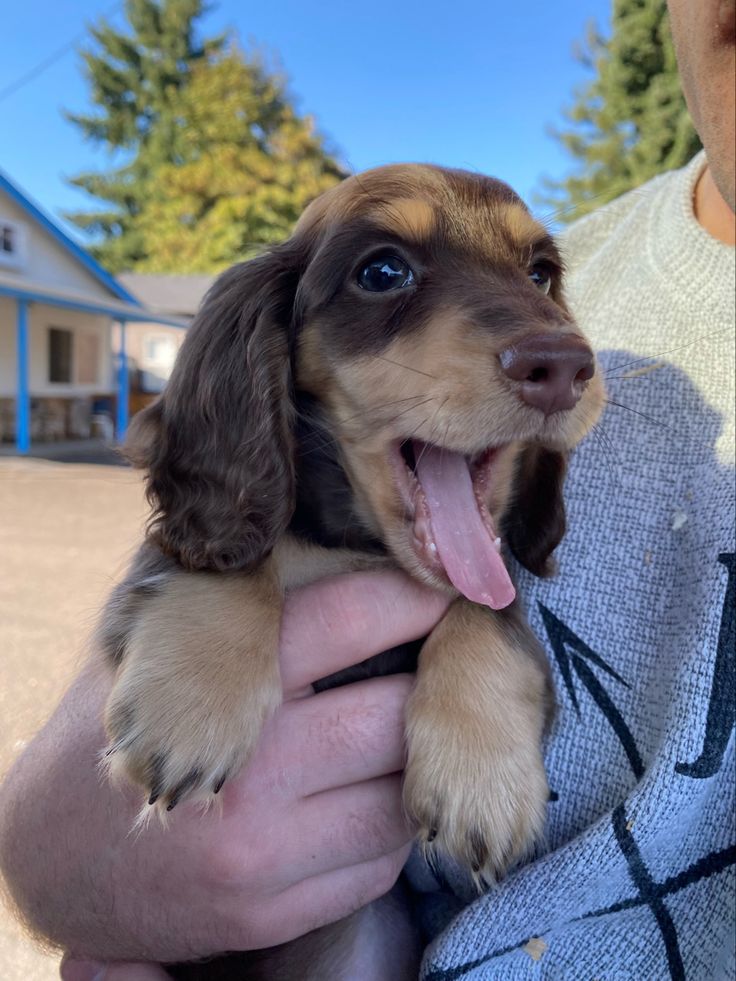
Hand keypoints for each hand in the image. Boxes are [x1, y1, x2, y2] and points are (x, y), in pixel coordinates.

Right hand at [0, 570, 448, 965]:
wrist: (49, 857)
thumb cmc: (109, 727)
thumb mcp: (142, 643)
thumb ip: (221, 597)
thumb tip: (313, 528)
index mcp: (211, 684)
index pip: (342, 621)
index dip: (405, 598)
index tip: (438, 591)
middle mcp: (242, 773)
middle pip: (390, 715)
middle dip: (421, 687)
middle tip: (429, 667)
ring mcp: (259, 854)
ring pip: (397, 798)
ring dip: (405, 765)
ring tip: (385, 738)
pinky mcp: (269, 913)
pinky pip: (377, 866)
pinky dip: (382, 830)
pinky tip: (353, 803)